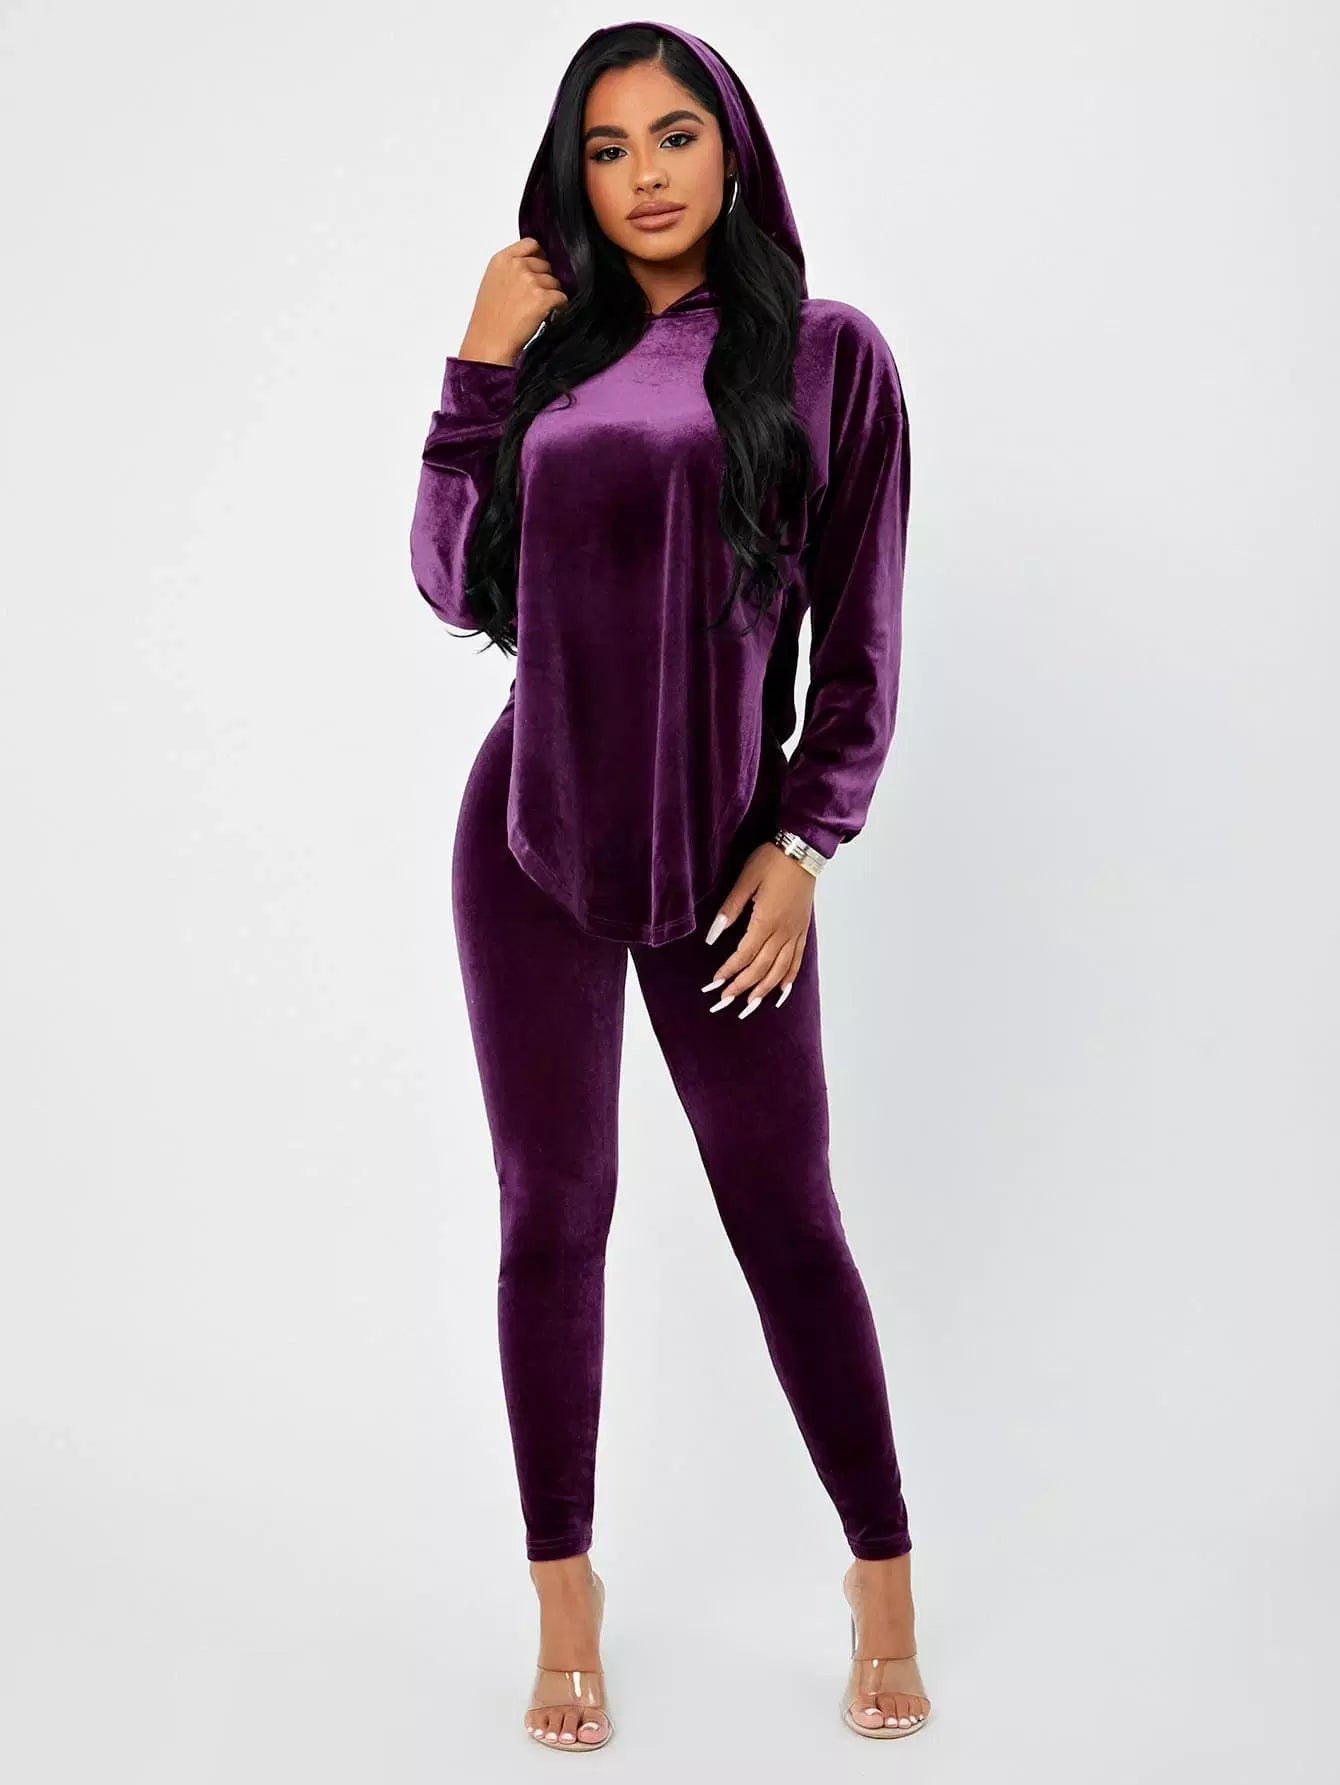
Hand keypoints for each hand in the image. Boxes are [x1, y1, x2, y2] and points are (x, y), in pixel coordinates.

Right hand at [458, 237, 568, 367]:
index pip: (531, 244)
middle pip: (546, 265)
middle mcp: (517, 266)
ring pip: (555, 282)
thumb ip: (511, 269)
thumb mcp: (492, 283)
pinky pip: (562, 297)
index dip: (539, 257)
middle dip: (545, 280)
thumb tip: (535, 266)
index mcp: (502, 259)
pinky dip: (559, 308)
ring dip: (551, 296)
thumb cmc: (488, 319)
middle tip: (534, 299)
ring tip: (536, 311)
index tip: (538, 270)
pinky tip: (546, 317)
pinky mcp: (543, 298)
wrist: (488, 343)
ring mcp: (530, 281)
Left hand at [700, 843, 815, 1016]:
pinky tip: (782, 991)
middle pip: (762, 967)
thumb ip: (730, 909)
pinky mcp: (803, 929)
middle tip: (726, 999)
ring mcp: (795, 932)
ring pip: (780, 969)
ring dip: (765, 989)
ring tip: (751, 1004)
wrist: (803, 849)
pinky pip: (798, 960)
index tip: (715, 982)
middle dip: (742, 986)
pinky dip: (790, 978)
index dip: (729, 970)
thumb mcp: (745, 880)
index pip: (745, 954)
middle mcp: (783, 931)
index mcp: (766, 920)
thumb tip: (712, 936)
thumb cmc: (771, 861)